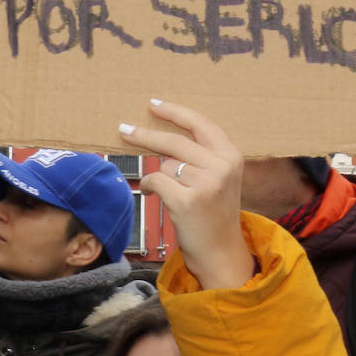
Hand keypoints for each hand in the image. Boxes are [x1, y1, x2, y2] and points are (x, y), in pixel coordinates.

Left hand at [120, 100, 253, 289]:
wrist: (221, 251)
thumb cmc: (214, 214)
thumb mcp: (221, 178)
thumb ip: (202, 155)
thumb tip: (162, 135)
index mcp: (231, 155)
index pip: (201, 124)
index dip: (175, 112)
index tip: (153, 104)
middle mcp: (222, 166)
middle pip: (175, 141)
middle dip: (146, 135)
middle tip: (124, 129)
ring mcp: (206, 183)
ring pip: (165, 164)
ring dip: (159, 176)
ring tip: (170, 193)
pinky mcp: (187, 200)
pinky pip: (155, 180)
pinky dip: (149, 186)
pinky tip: (154, 194)